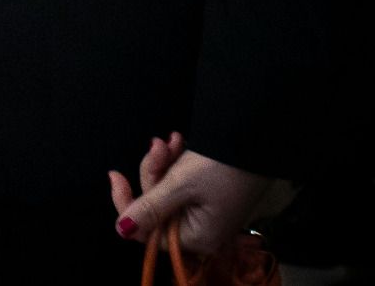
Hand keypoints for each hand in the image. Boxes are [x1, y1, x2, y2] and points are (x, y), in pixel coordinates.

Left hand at [108, 132, 274, 250]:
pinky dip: (177, 163)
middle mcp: (202, 231)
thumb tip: (121, 229)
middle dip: (153, 172)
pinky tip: (179, 141)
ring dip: (164, 163)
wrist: (258, 138)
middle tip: (158, 145)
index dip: (127, 205)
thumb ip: (150, 208)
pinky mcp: (212, 195)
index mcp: (197, 237)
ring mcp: (207, 212)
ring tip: (173, 139)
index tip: (116, 175)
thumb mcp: (180, 185)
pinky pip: (182, 183)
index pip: (147, 232)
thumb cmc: (223, 166)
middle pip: (156, 207)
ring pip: (166, 190)